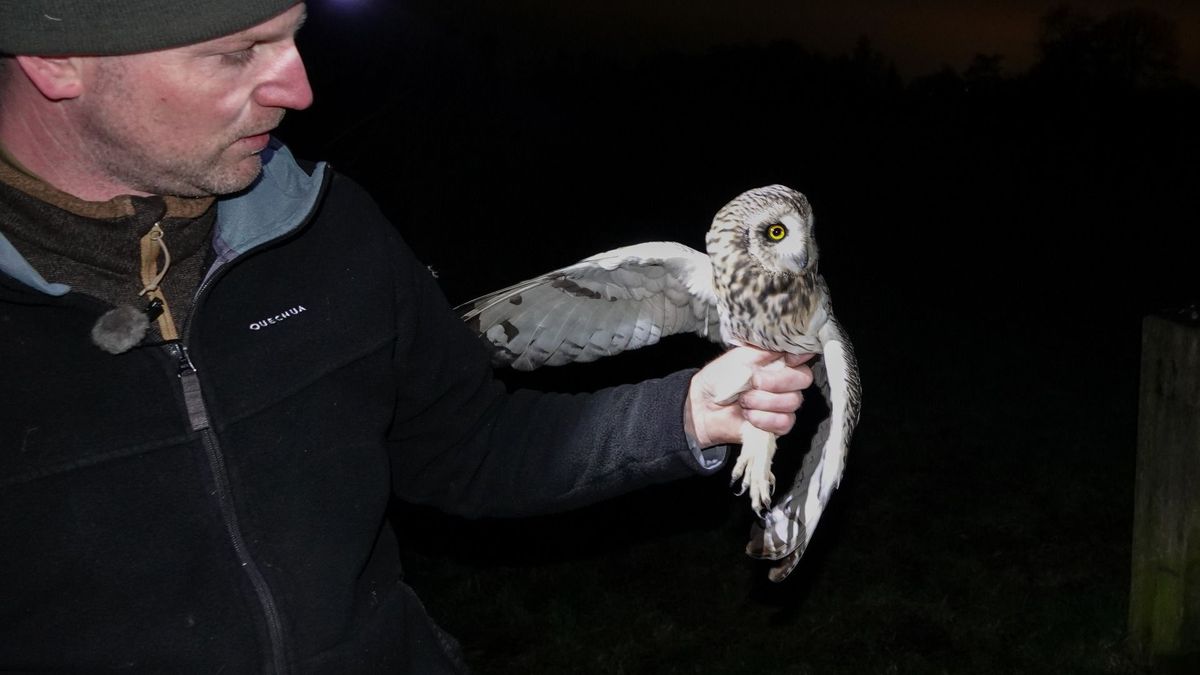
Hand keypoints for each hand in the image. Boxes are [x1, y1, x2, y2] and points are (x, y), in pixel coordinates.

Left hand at [684, 347, 813, 447]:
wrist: (703, 405)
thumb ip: (767, 349)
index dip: (799, 357)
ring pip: (792, 402)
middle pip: (803, 379)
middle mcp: (785, 382)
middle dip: (776, 381)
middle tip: (753, 382)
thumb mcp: (741, 356)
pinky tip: (748, 415)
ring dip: (763, 401)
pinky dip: (763, 419)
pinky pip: (784, 422)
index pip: (804, 355)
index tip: (785, 360)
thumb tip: (787, 342)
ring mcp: (783, 405)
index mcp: (779, 361)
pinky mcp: (778, 426)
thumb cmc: (720, 379)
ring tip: (744, 400)